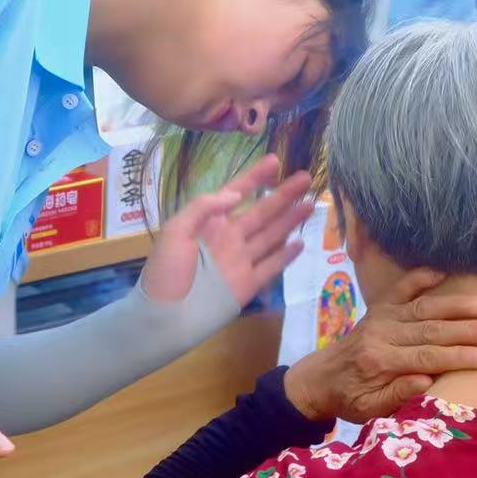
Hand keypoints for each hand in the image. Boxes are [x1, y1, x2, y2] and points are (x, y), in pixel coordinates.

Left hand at [141, 155, 313, 307]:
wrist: (165, 316)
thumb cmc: (165, 271)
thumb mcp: (175, 231)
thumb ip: (202, 208)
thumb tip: (234, 195)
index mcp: (210, 223)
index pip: (237, 193)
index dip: (255, 177)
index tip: (275, 161)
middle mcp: (229, 238)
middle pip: (262, 211)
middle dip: (283, 194)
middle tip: (306, 177)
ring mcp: (241, 261)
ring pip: (271, 235)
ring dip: (291, 220)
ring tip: (311, 203)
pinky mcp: (248, 284)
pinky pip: (271, 267)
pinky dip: (286, 256)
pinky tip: (301, 243)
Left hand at [284, 268, 476, 424]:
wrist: (318, 378)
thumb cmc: (349, 398)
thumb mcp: (369, 410)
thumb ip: (397, 396)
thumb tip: (427, 382)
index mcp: (379, 362)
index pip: (425, 358)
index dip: (456, 357)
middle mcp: (381, 335)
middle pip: (430, 330)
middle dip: (466, 328)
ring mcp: (381, 318)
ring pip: (423, 307)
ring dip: (456, 304)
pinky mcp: (378, 309)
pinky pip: (400, 289)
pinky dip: (420, 277)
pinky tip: (442, 271)